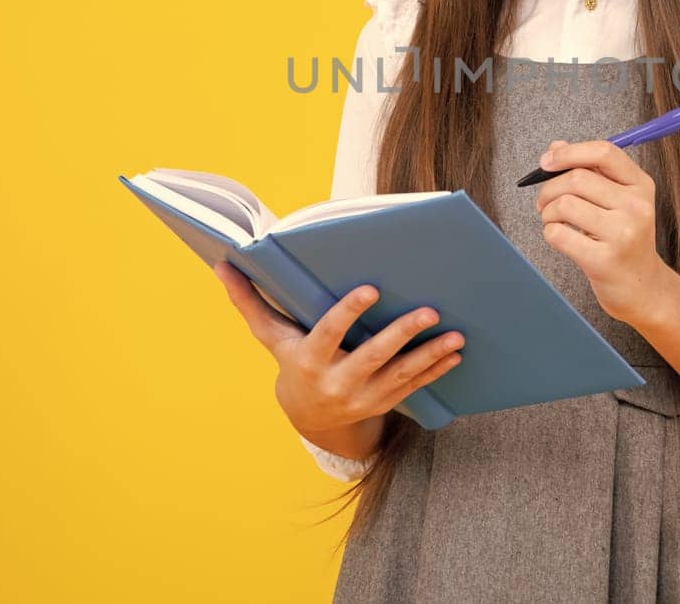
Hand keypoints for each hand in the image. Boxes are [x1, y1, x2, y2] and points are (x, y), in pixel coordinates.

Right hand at [211, 262, 464, 435]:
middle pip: (373, 357)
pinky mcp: (383, 403)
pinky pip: (413, 387)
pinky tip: (456, 354)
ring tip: (456, 336)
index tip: (372, 288)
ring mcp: (362, 397)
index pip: (330, 333)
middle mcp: (336, 381)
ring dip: (430, 356)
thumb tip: (222, 264)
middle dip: (402, 334)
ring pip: (401, 375)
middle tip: (430, 311)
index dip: (349, 312)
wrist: (308, 415)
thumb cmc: (291, 360)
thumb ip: (249, 301)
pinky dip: (436, 371)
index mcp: (309, 359)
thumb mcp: (270, 335)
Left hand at [533, 138, 671, 325]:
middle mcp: (636, 206)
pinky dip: (550, 233)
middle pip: (577, 179)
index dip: (569, 153)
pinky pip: (559, 234)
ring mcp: (622, 234)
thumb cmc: (624, 239)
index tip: (546, 162)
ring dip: (547, 213)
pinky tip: (560, 237)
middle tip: (544, 202)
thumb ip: (589, 171)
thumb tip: (555, 147)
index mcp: (640, 185)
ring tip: (553, 221)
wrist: (643, 288)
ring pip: (564, 205)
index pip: (604, 152)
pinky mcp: (604, 260)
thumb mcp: (617, 200)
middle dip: (549, 189)